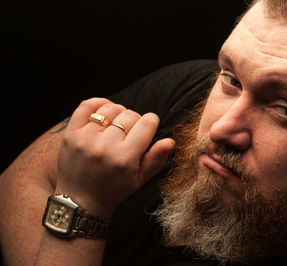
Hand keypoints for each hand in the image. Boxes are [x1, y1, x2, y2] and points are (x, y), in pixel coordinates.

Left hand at [56, 98, 174, 216]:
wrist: (80, 201)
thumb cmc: (114, 189)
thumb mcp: (140, 180)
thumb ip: (157, 159)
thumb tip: (170, 140)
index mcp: (125, 158)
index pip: (147, 123)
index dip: (152, 122)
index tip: (149, 127)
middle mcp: (105, 147)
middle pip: (130, 115)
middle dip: (135, 120)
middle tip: (131, 132)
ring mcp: (85, 139)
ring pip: (111, 109)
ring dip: (119, 113)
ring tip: (117, 124)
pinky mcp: (71, 134)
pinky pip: (87, 105)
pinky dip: (99, 103)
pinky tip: (105, 111)